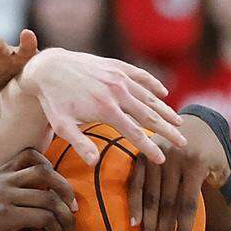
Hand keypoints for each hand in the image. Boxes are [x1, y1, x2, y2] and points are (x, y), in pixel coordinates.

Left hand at [19, 48, 184, 165]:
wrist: (48, 66)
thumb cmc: (53, 101)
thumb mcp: (62, 125)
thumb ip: (80, 144)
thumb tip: (95, 164)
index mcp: (105, 108)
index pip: (134, 132)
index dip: (149, 147)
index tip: (162, 159)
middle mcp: (116, 91)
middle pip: (148, 115)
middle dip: (167, 130)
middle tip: (182, 142)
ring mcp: (118, 77)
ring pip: (148, 96)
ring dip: (165, 110)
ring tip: (178, 122)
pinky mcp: (116, 66)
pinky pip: (140, 76)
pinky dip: (153, 85)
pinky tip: (163, 94)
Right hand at [128, 113, 230, 230]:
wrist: (200, 121)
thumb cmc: (217, 154)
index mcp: (197, 164)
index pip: (188, 204)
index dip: (183, 228)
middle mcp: (174, 158)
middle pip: (167, 203)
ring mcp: (156, 156)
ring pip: (150, 196)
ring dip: (146, 224)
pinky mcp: (142, 154)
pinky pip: (135, 183)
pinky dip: (134, 204)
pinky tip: (133, 224)